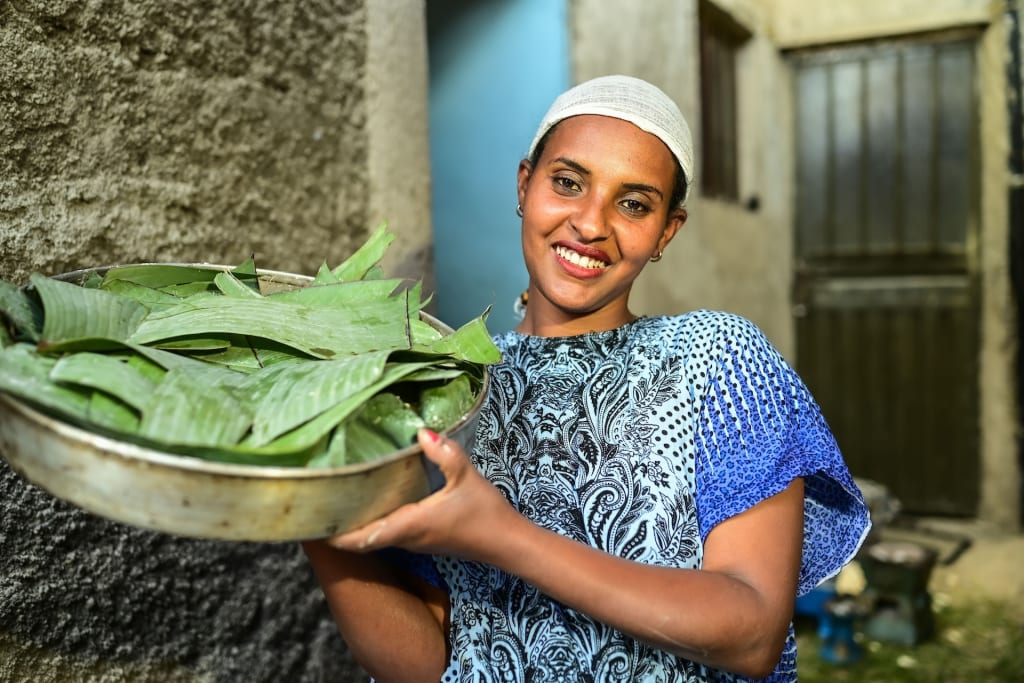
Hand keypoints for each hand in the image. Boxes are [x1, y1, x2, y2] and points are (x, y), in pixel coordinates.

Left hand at [325, 429, 517, 560]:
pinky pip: (389, 533)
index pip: (363, 537)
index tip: (313, 521)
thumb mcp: (466, 477)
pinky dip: (374, 521)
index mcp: (409, 525)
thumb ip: (443, 452)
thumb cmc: (484, 513)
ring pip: (375, 537)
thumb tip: (420, 431)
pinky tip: (374, 500)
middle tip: (319, 503)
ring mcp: (414, 542)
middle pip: (362, 539)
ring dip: (356, 524)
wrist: (506, 542)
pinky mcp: (423, 539)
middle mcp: (406, 538)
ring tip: (339, 499)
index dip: (336, 534)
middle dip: (339, 526)